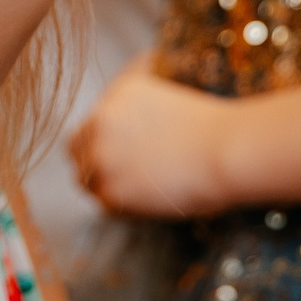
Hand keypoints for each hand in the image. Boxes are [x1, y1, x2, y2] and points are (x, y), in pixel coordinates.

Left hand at [70, 62, 230, 219]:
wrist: (225, 150)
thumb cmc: (211, 127)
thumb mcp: (167, 94)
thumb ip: (138, 99)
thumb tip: (137, 92)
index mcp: (114, 97)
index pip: (90, 125)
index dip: (100, 142)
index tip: (120, 155)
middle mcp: (98, 122)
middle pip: (75, 150)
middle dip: (95, 163)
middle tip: (122, 178)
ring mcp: (101, 157)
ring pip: (86, 180)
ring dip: (107, 186)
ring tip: (139, 192)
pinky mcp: (110, 190)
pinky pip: (105, 204)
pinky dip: (123, 207)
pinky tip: (148, 203)